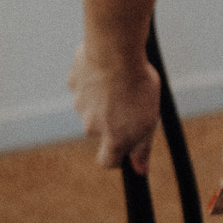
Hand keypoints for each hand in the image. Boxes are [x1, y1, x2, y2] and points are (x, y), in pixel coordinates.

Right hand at [69, 40, 162, 173]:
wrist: (115, 51)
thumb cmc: (137, 85)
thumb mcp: (149, 120)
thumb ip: (142, 148)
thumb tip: (139, 170)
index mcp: (113, 138)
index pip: (107, 161)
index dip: (115, 156)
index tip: (124, 144)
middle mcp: (91, 126)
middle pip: (99, 129)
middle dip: (110, 118)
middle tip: (127, 100)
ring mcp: (79, 104)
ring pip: (90, 106)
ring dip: (101, 98)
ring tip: (118, 80)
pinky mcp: (73, 83)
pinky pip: (83, 86)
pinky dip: (92, 80)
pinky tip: (104, 68)